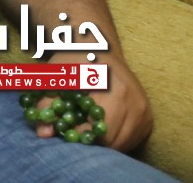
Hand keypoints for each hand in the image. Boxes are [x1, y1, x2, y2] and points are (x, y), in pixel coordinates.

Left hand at [35, 51, 151, 151]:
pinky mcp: (148, 115)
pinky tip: (102, 127)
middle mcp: (133, 100)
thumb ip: (47, 105)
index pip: (100, 131)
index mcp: (112, 89)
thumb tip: (44, 134)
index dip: (81, 136)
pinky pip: (132, 140)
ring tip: (88, 127)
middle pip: (113, 141)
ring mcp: (143, 109)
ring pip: (124, 144)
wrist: (98, 48)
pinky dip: (117, 140)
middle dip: (93, 142)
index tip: (67, 131)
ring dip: (105, 144)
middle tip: (77, 132)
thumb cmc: (73, 62)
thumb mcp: (55, 76)